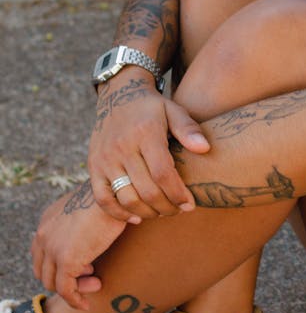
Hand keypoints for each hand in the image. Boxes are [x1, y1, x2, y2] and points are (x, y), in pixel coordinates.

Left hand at [31, 184, 126, 309]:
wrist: (115, 192)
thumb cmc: (112, 195)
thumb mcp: (90, 206)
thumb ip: (86, 221)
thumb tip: (104, 227)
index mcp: (48, 221)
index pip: (42, 252)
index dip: (60, 263)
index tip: (85, 264)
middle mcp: (43, 234)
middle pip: (44, 269)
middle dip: (65, 277)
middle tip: (91, 274)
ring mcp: (52, 248)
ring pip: (53, 282)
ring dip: (74, 288)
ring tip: (96, 284)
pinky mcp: (66, 261)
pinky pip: (65, 290)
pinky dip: (74, 300)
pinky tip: (86, 304)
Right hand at [88, 72, 209, 220]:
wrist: (118, 96)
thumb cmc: (152, 107)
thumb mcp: (173, 110)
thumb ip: (189, 129)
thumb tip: (205, 148)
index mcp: (145, 133)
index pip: (162, 173)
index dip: (177, 193)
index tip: (190, 204)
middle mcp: (122, 147)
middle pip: (146, 190)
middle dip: (167, 207)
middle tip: (179, 210)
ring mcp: (105, 159)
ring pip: (126, 198)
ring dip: (147, 212)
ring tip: (162, 212)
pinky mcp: (93, 167)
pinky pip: (103, 198)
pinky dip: (119, 213)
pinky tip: (137, 216)